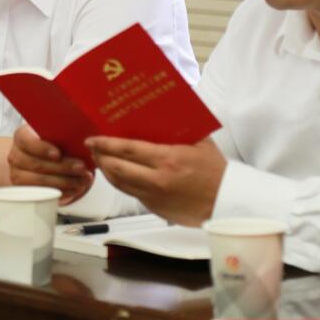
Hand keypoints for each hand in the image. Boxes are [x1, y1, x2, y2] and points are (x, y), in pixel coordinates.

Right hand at [7, 124, 92, 203]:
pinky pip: (42, 194)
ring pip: (39, 181)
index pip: (27, 141)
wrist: (40, 158)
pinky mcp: (25, 190)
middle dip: (62, 168)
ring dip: (64, 182)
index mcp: (21, 137)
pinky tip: (74, 189)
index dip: (43, 149)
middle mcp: (16, 155)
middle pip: (36, 164)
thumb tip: (83, 141)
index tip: (58, 155)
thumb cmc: (50, 144)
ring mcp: (18, 174)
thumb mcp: (55, 135)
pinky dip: (61, 192)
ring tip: (82, 180)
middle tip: (81, 168)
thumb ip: (64, 136)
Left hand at [86, 136, 226, 226]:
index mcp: (167, 160)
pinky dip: (121, 182)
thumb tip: (159, 110)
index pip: (127, 150)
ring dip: (106, 171)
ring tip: (100, 159)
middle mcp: (157, 180)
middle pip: (116, 169)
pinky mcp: (154, 208)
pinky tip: (118, 174)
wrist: (227, 201)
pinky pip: (131, 193)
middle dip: (100, 157)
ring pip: (119, 184)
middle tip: (92, 147)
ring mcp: (154, 197)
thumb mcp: (199, 142)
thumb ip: (178, 129)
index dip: (105, 144)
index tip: (92, 139)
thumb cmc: (214, 169)